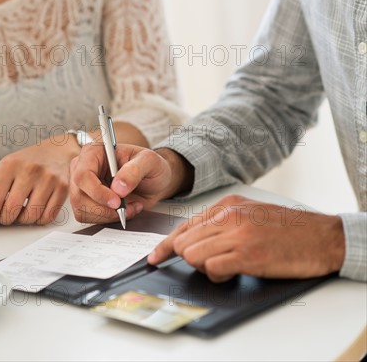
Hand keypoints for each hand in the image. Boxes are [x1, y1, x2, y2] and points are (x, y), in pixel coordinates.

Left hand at [0, 137, 78, 225]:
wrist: (58, 150)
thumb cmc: (30, 160)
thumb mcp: (5, 167)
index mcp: (11, 164)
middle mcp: (29, 170)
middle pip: (11, 209)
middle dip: (5, 220)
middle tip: (5, 218)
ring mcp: (48, 179)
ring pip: (30, 216)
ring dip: (22, 221)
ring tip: (20, 214)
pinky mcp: (62, 188)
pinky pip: (47, 216)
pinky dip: (39, 220)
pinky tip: (35, 212)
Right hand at [69, 144, 193, 223]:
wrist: (154, 180)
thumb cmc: (150, 166)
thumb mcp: (149, 161)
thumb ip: (134, 170)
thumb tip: (118, 187)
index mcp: (94, 152)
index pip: (83, 175)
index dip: (97, 191)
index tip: (116, 201)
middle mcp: (83, 168)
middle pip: (79, 196)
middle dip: (103, 208)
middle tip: (125, 207)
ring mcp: (83, 186)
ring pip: (82, 210)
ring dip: (107, 215)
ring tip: (129, 207)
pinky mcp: (86, 201)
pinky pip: (88, 217)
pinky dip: (107, 219)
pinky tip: (122, 210)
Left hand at [148, 195, 345, 281]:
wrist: (324, 237)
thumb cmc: (288, 229)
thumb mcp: (250, 214)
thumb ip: (222, 223)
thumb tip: (195, 240)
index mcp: (227, 205)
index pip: (184, 226)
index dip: (165, 245)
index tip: (155, 257)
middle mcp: (229, 217)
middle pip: (183, 242)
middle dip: (190, 258)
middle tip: (213, 262)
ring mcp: (238, 235)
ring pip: (192, 255)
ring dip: (203, 267)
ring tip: (225, 266)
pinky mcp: (248, 254)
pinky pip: (211, 267)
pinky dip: (217, 274)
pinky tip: (233, 271)